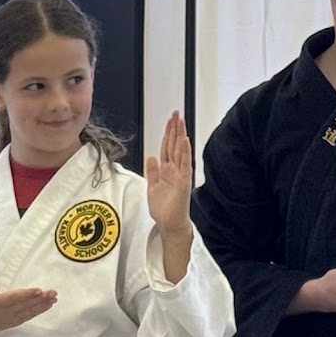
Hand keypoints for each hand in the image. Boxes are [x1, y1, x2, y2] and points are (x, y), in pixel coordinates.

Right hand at [0, 286, 56, 336]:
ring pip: (29, 311)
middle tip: (54, 293)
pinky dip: (37, 311)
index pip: (15, 298)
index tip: (39, 291)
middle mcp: (7, 313)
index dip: (27, 295)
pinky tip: (45, 307)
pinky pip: (28, 316)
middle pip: (26, 305)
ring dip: (42, 305)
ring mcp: (11, 319)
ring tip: (54, 300)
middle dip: (40, 299)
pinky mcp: (13, 323)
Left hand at [144, 112, 193, 232]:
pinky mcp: (184, 181)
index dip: (167, 133)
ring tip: (180, 121)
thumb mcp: (152, 186)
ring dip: (180, 135)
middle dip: (175, 129)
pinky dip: (184, 152)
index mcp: (166, 170)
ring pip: (180, 151)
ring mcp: (180, 174)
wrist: (169, 223)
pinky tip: (185, 140)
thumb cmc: (163, 208)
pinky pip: (185, 164)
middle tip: (176, 113)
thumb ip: (152, 171)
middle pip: (174, 145)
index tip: (170, 120)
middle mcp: (175, 170)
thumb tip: (151, 156)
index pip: (167, 147)